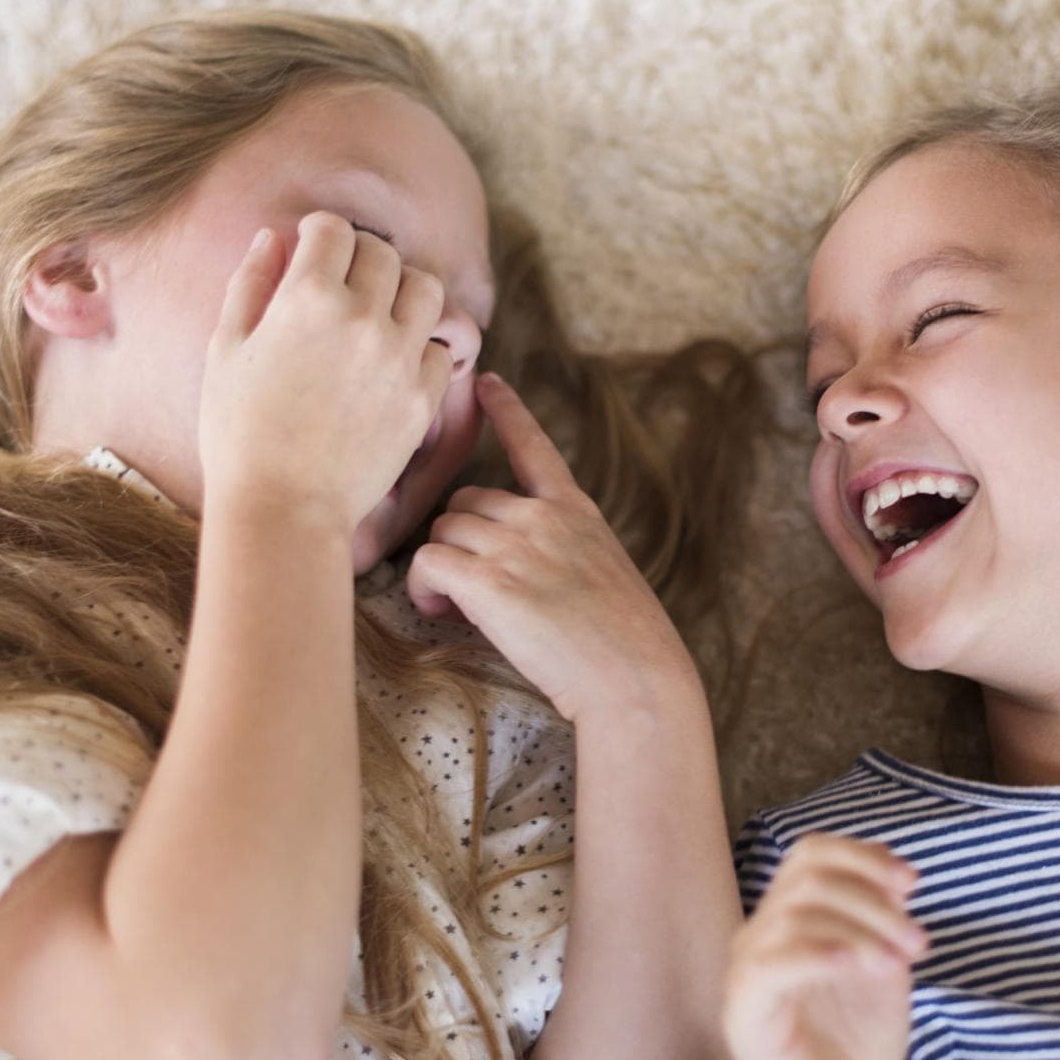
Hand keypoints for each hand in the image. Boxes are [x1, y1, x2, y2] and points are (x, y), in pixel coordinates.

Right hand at [200, 212, 452, 530]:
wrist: (283, 508)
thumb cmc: (239, 432)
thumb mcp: (226, 349)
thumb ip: (251, 283)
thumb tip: (273, 236)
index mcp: (307, 298)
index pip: (334, 228)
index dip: (320, 234)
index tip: (314, 250)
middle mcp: (362, 319)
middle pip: (384, 254)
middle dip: (362, 259)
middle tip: (344, 285)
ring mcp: (399, 359)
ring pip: (427, 290)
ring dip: (404, 292)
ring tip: (380, 314)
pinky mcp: (423, 397)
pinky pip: (441, 349)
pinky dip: (422, 346)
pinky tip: (393, 362)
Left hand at [404, 373, 699, 723]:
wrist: (636, 677)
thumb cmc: (625, 644)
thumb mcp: (604, 574)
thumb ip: (562, 551)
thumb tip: (515, 567)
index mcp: (577, 511)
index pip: (535, 446)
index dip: (508, 411)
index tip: (490, 382)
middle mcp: (544, 517)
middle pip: (466, 499)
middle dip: (458, 538)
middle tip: (467, 587)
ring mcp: (517, 545)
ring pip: (443, 529)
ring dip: (439, 567)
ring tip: (454, 608)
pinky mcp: (490, 582)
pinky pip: (428, 563)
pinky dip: (423, 588)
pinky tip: (440, 613)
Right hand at [725, 835, 925, 1059]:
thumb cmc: (858, 1047)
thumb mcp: (883, 966)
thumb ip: (880, 916)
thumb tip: (891, 868)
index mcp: (789, 919)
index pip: (810, 853)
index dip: (862, 856)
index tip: (912, 883)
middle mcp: (760, 936)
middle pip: (809, 877)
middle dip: (873, 900)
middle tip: (917, 944)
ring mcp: (746, 973)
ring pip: (796, 913)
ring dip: (861, 931)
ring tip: (898, 965)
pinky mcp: (743, 1014)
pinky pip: (772, 964)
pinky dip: (820, 954)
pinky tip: (859, 966)